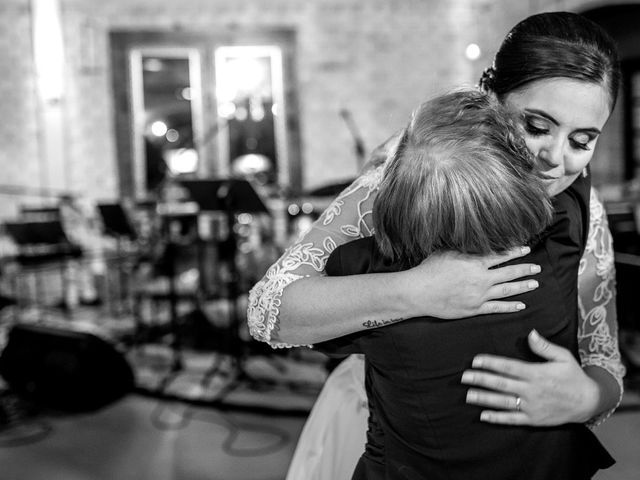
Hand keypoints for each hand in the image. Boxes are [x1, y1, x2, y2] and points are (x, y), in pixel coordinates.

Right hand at [402, 246, 540, 318]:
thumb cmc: (429, 270)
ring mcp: (479, 295)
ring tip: (534, 284)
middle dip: (524, 269)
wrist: (419, 292)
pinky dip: (510, 307)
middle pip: (508, 273)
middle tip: (537, 268)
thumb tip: (475, 240)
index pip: (500, 256)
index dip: (515, 252)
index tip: (526, 249)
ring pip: (506, 290)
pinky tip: (521, 305)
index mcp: (474, 263)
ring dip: (522, 286)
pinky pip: (496, 308)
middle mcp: (480, 278)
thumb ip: (464, 248)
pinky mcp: (474, 309)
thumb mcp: (446, 252)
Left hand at [461, 330, 599, 425]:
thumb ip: (544, 346)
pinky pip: (512, 419)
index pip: (508, 367)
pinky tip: (483, 416)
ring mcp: (532, 406)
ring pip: (503, 402)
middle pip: (501, 384)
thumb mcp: (563, 357)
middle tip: (464, 377)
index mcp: (536, 373)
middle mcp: (531, 390)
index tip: (475, 360)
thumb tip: (531, 333)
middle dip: (481, 380)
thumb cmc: (573, 376)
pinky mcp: (533, 419)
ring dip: (484, 399)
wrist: (589, 402)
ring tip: (468, 395)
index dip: (491, 363)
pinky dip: (497, 418)